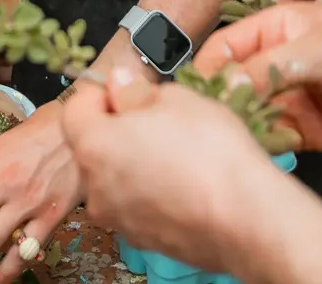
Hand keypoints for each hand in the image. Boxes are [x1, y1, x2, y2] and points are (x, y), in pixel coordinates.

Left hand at [59, 67, 293, 277]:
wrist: (246, 217)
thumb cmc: (212, 153)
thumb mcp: (176, 99)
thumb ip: (136, 90)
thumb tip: (119, 84)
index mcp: (95, 146)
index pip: (75, 109)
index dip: (101, 94)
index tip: (128, 90)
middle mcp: (96, 188)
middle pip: (93, 146)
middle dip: (118, 128)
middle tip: (158, 118)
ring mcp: (118, 218)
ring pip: (114, 177)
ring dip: (134, 160)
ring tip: (177, 151)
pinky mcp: (142, 239)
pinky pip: (135, 203)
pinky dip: (150, 190)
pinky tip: (184, 180)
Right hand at [193, 4, 321, 152]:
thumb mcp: (320, 48)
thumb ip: (271, 66)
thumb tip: (227, 83)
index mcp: (276, 28)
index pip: (225, 46)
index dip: (207, 68)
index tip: (194, 93)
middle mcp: (276, 62)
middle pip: (231, 83)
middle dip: (219, 102)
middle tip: (210, 123)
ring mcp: (290, 96)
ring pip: (247, 114)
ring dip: (239, 127)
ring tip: (234, 139)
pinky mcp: (304, 128)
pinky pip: (272, 138)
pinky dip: (263, 145)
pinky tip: (262, 149)